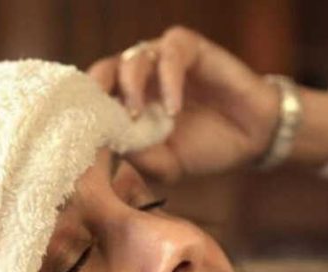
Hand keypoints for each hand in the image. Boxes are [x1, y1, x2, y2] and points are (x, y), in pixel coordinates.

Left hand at [88, 26, 279, 182]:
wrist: (250, 139)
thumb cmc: (203, 149)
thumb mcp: (166, 164)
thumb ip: (140, 157)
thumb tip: (110, 147)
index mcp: (129, 103)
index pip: (96, 98)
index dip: (85, 110)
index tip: (77, 131)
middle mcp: (141, 79)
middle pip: (105, 71)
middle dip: (96, 91)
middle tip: (95, 115)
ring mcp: (163, 62)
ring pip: (132, 58)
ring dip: (130, 88)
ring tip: (138, 117)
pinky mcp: (190, 50)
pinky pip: (171, 54)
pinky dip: (168, 81)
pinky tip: (173, 109)